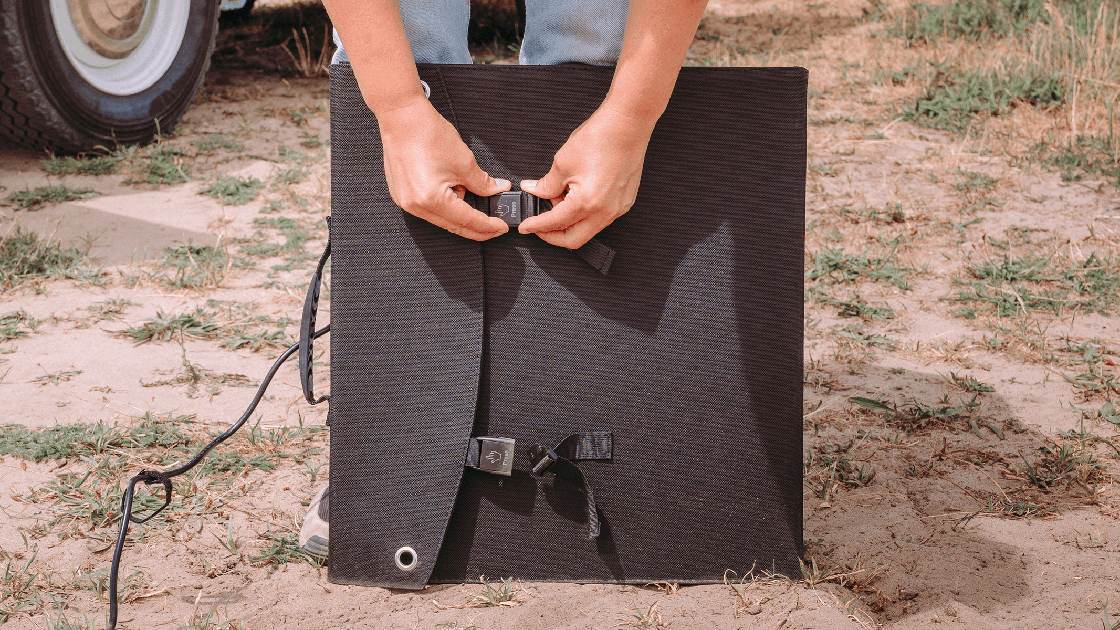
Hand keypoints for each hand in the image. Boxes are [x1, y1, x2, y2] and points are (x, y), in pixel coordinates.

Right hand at [377, 99, 510, 239]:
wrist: (402, 116)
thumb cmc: (429, 134)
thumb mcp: (464, 161)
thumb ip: (483, 183)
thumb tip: (497, 190)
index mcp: (432, 199)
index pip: (466, 221)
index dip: (487, 226)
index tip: (501, 227)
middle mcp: (416, 206)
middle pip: (453, 226)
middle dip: (476, 227)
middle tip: (495, 225)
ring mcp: (406, 202)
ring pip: (441, 218)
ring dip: (460, 213)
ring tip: (469, 191)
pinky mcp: (402, 195)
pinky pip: (429, 209)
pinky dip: (445, 204)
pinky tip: (453, 190)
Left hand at [519, 107, 654, 247]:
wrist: (627, 124)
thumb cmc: (600, 138)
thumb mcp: (562, 162)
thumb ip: (546, 184)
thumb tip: (534, 191)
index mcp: (587, 203)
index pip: (555, 224)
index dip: (535, 226)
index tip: (525, 226)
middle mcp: (605, 211)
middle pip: (574, 240)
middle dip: (552, 236)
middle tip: (538, 225)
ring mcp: (618, 208)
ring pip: (588, 229)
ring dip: (569, 222)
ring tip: (558, 199)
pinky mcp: (624, 202)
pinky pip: (600, 218)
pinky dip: (584, 214)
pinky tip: (575, 197)